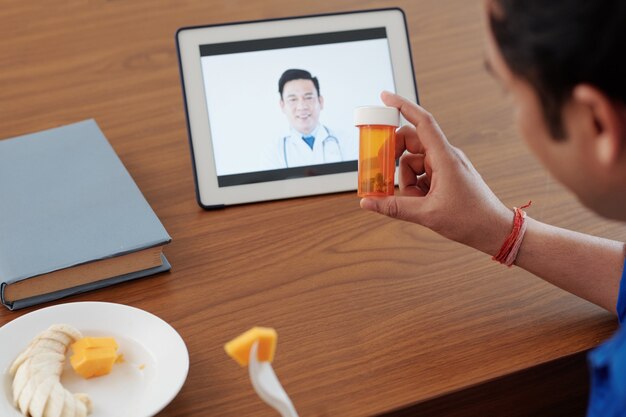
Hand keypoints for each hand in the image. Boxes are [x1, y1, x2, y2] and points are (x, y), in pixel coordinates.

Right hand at [360, 91, 512, 255]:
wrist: (495, 230)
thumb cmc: (471, 218)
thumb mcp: (427, 214)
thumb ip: (394, 207)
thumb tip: (368, 202)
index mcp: (445, 157)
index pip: (422, 122)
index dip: (402, 106)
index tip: (385, 96)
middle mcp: (445, 156)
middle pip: (411, 142)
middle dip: (395, 157)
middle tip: (384, 171)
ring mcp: (445, 166)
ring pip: (413, 162)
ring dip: (407, 180)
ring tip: (417, 200)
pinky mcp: (446, 176)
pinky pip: (422, 174)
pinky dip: (416, 187)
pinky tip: (423, 202)